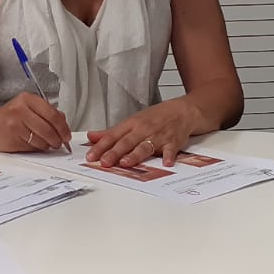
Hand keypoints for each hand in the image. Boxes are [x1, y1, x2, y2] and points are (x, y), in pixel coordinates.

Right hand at [0, 93, 71, 153]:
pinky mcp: (12, 138)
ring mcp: (16, 124)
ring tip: (47, 144)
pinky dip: (37, 149)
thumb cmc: (6, 117)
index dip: (63, 127)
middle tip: (59, 142)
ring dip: (48, 145)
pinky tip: (34, 145)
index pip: (53, 114)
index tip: (66, 134)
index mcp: (28, 99)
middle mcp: (21, 110)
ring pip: (42, 140)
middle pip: (49, 128)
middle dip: (57, 138)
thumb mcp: (26, 107)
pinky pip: (32, 147)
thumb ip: (44, 112)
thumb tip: (63, 122)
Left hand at [86, 99, 200, 167]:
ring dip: (135, 155)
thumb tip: (92, 137)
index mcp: (132, 124)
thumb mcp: (132, 121)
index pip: (112, 136)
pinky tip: (166, 163)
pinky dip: (169, 156)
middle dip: (114, 152)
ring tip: (126, 163)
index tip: (91, 156)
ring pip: (144, 146)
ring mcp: (158, 136)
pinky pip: (170, 150)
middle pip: (126, 142)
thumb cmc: (157, 117)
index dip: (101, 147)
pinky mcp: (173, 142)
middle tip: (104, 162)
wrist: (182, 110)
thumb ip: (111, 132)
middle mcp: (143, 130)